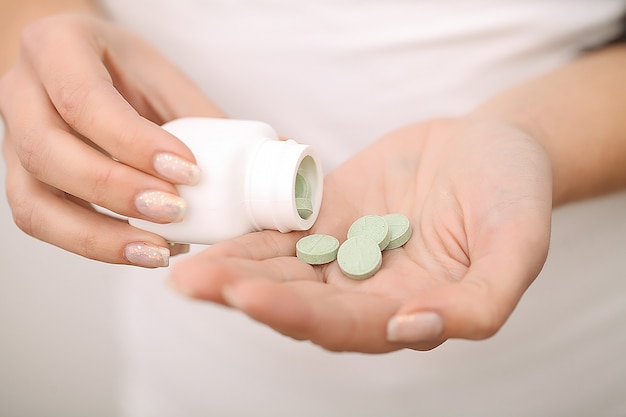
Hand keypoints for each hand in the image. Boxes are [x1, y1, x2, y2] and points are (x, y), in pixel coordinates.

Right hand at [0, 13, 223, 266]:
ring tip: (159, 249)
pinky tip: (142, 248)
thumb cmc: (123, 70)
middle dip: (118, 191)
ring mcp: (12, 142)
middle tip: (175, 210)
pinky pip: (42, 222)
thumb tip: (272, 157)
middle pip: (49, 153)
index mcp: (57, 49)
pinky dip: (93, 244)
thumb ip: (204, 118)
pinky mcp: (24, 180)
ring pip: (35, 201)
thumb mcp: (163, 78)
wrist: (79, 67)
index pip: (84, 99)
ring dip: (100, 235)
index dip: (134, 142)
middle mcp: (22, 93)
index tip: (188, 169)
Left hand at [169, 118, 552, 351]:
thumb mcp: (517, 249)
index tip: (251, 297)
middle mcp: (370, 293)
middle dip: (246, 295)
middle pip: (300, 304)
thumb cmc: (513, 195)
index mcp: (411, 311)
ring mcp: (345, 255)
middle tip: (194, 283)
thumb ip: (476, 303)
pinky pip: (284, 233)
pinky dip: (249, 236)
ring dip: (235, 269)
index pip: (347, 327)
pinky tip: (213, 236)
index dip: (300, 315)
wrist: (492, 146)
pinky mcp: (329, 219)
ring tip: (188, 266)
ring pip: (282, 272)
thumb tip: (411, 330)